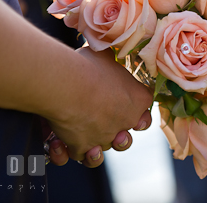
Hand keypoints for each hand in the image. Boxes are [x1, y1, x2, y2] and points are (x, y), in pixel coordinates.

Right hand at [44, 47, 152, 167]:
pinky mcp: (83, 147)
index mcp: (138, 99)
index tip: (124, 99)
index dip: (136, 105)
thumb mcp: (105, 56)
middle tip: (103, 120)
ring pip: (104, 151)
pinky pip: (79, 156)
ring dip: (96, 148)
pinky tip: (61, 143)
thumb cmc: (89, 66)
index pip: (146, 105)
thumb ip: (110, 60)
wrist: (67, 85)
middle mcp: (125, 121)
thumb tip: (106, 51)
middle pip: (127, 136)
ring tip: (86, 138)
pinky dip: (69, 151)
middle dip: (118, 133)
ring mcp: (105, 137)